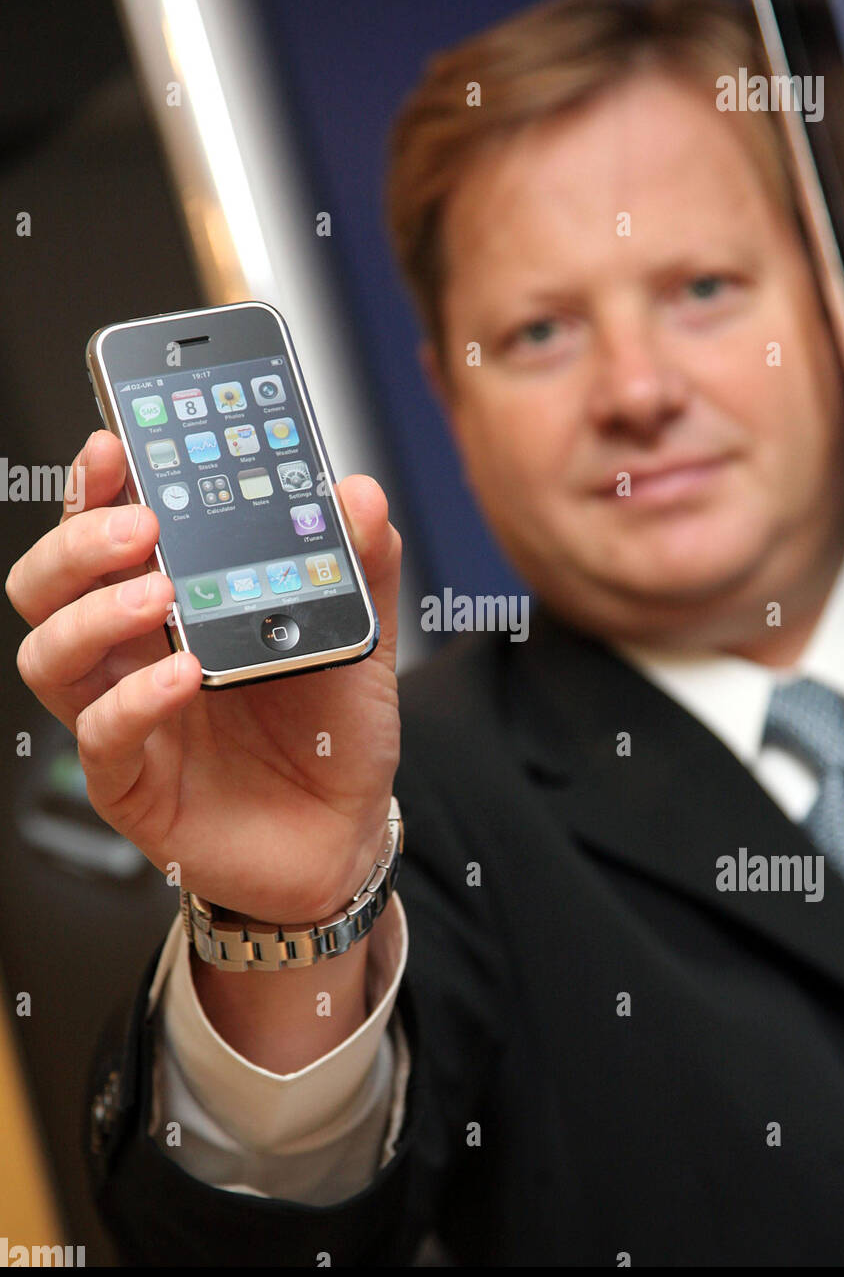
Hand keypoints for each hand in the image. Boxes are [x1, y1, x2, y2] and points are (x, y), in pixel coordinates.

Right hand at [6, 429, 400, 923]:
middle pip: (50, 584)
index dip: (98, 484)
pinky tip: (180, 676)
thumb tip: (359, 494)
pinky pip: (102, 737)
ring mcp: (124, 719)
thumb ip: (360, 565)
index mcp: (172, 605)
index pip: (106, 532)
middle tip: (139, 524)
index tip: (116, 443)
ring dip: (94, 614)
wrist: (345, 833)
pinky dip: (133, 700)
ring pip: (51, 654)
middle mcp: (132, 656)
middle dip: (78, 540)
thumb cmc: (332, 734)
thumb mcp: (359, 636)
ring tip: (156, 595)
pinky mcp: (133, 785)